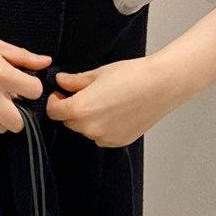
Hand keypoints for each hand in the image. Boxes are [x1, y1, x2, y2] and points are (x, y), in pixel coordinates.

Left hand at [46, 54, 196, 147]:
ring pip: (86, 129)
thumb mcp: (98, 74)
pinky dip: (103, 127)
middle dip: (72, 109)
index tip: (61, 93)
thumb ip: (75, 81)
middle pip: (69, 122)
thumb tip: (60, 81)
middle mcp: (90, 128)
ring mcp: (105, 138)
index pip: (53, 112)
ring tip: (106, 101)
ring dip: (88, 119)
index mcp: (80, 109)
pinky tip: (116, 111)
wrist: (162, 85)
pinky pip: (102, 136)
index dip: (55, 101)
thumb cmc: (132, 75)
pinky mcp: (119, 142)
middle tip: (86, 94)